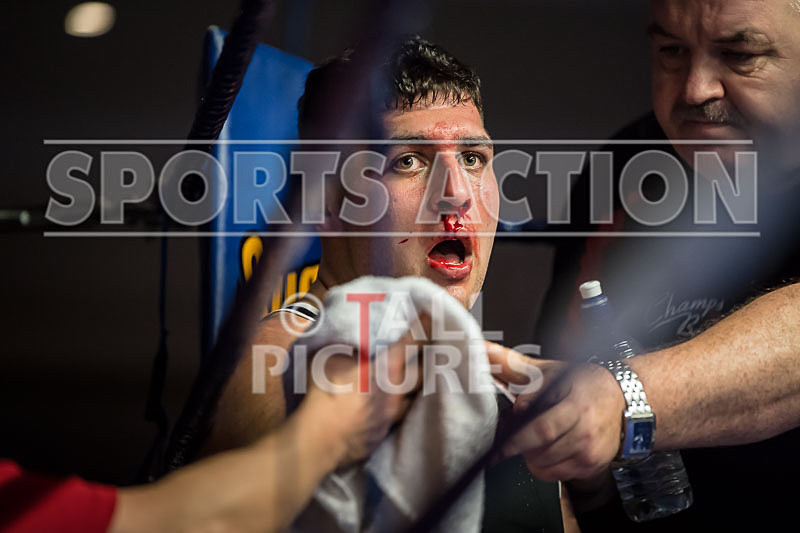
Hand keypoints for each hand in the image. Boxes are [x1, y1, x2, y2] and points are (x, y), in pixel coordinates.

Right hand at [305, 330, 423, 465]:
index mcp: (386, 367)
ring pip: (415, 397)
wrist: (320, 437)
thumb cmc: (324, 391)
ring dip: (417, 386)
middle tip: (433, 347)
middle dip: (429, 358)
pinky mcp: (384, 433)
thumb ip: (347, 346)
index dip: (424, 327)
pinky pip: (398, 418)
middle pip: (423, 371)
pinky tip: (395, 406)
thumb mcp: (331, 357)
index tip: (432, 316)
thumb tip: (352, 338)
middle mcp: (396, 390)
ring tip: (419, 377)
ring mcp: (392, 414)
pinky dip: (399, 408)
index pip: (412, 342)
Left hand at [489, 344, 624, 480]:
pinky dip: (545, 465)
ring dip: (532, 454)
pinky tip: (551, 447)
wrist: (624, 397)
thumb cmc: (584, 382)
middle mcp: (586, 433)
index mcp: (575, 406)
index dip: (516, 440)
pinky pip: (555, 475)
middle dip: (521, 444)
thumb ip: (512, 363)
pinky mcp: (591, 466)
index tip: (497, 448)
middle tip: (519, 431)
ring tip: (540, 435)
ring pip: (544, 466)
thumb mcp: (549, 370)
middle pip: (540, 451)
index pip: (541, 429)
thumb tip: (483, 349)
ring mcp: (590, 453)